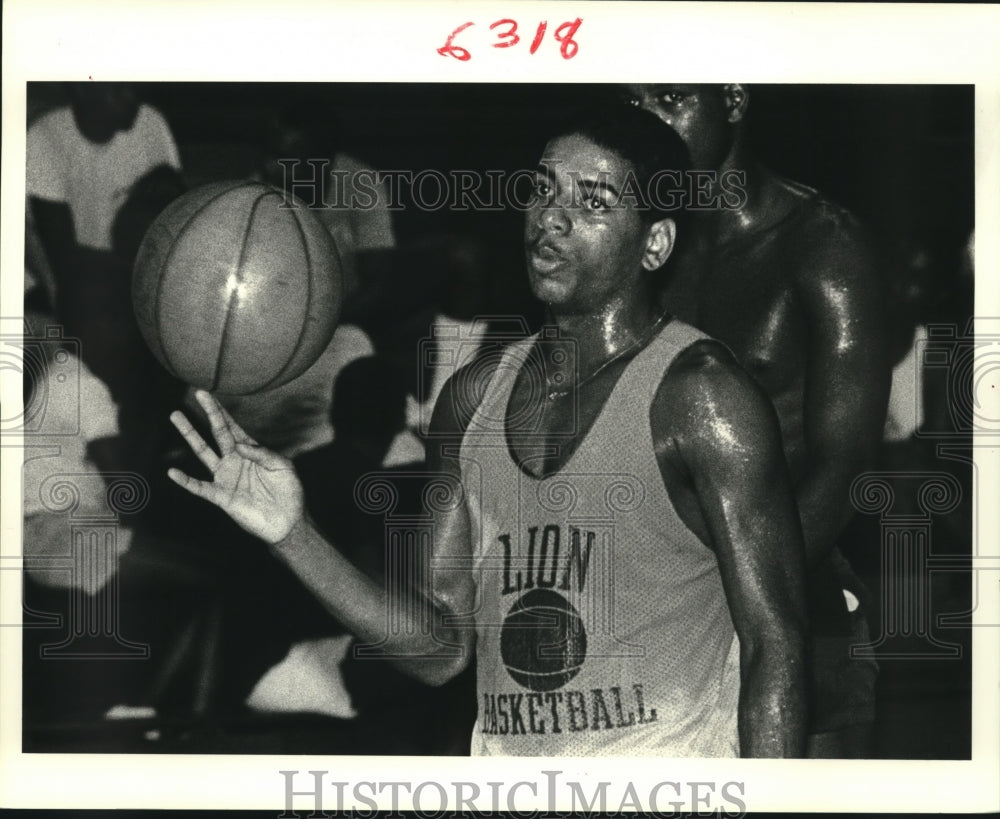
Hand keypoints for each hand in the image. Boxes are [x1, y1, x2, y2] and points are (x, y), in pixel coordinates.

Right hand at [167, 390, 303, 543]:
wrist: (288, 522)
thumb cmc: (289, 492)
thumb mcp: (283, 467)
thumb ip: (263, 453)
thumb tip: (239, 445)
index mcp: (250, 451)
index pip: (232, 426)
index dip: (221, 411)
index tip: (207, 394)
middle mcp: (234, 460)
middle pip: (217, 432)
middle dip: (208, 413)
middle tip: (197, 394)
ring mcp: (226, 477)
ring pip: (203, 452)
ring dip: (190, 435)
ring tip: (176, 417)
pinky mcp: (221, 496)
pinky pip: (199, 487)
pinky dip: (186, 481)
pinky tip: (173, 472)